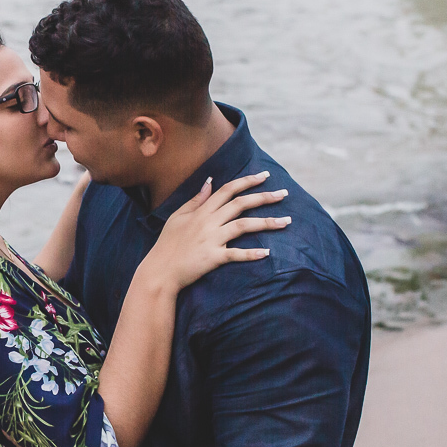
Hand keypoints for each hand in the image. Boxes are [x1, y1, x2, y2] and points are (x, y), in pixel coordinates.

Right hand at [142, 171, 289, 291]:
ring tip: (287, 222)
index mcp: (201, 211)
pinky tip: (267, 252)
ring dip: (267, 222)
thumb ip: (196, 200)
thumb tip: (210, 181)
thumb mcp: (178, 217)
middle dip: (264, 197)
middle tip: (284, 194)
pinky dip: (251, 254)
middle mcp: (209, 222)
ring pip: (243, 225)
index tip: (264, 176)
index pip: (228, 190)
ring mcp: (211, 239)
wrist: (160, 270)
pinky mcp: (213, 258)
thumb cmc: (168, 244)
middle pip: (240, 204)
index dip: (247, 181)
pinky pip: (235, 254)